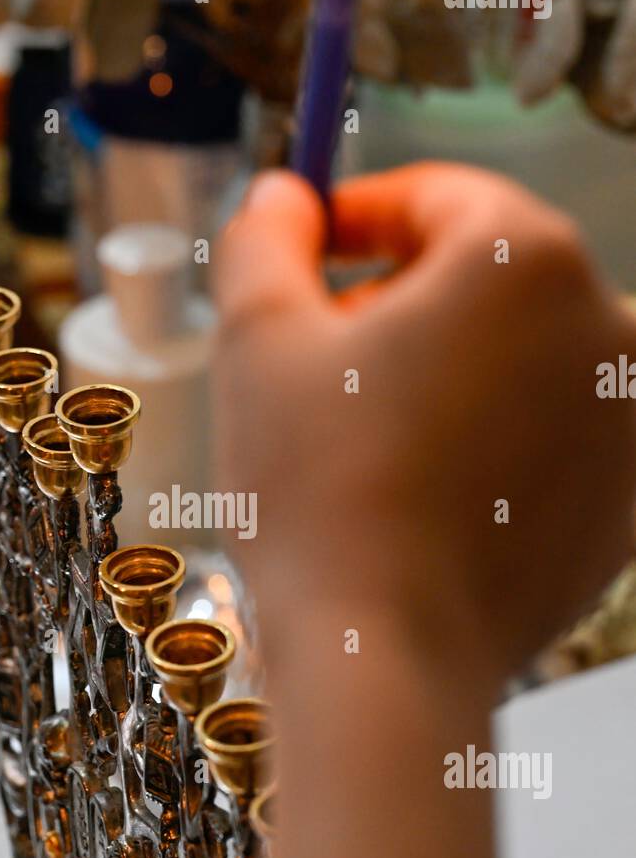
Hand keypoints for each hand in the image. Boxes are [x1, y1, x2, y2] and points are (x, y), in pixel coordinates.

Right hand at [215, 163, 635, 689]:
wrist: (388, 660)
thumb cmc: (320, 497)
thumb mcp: (258, 339)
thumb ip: (267, 236)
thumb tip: (285, 197)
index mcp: (524, 257)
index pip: (434, 197)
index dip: (355, 217)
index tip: (306, 253)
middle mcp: (608, 324)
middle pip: (481, 277)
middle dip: (395, 305)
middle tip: (319, 367)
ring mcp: (629, 420)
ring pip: (515, 357)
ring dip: (443, 374)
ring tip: (366, 444)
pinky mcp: (627, 500)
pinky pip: (545, 434)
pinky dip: (488, 440)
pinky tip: (421, 493)